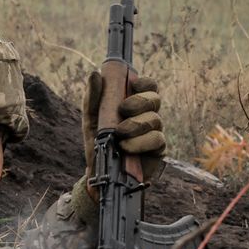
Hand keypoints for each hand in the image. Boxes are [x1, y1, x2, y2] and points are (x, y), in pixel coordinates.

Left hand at [82, 71, 166, 188]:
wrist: (100, 175)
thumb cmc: (98, 144)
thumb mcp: (91, 120)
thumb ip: (93, 98)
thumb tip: (95, 74)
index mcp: (134, 105)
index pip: (149, 87)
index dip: (145, 83)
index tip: (133, 84)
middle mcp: (147, 116)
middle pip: (155, 99)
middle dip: (139, 102)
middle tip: (123, 109)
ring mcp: (154, 133)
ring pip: (156, 119)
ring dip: (137, 124)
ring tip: (120, 135)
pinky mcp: (158, 151)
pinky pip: (157, 140)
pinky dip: (141, 142)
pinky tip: (127, 147)